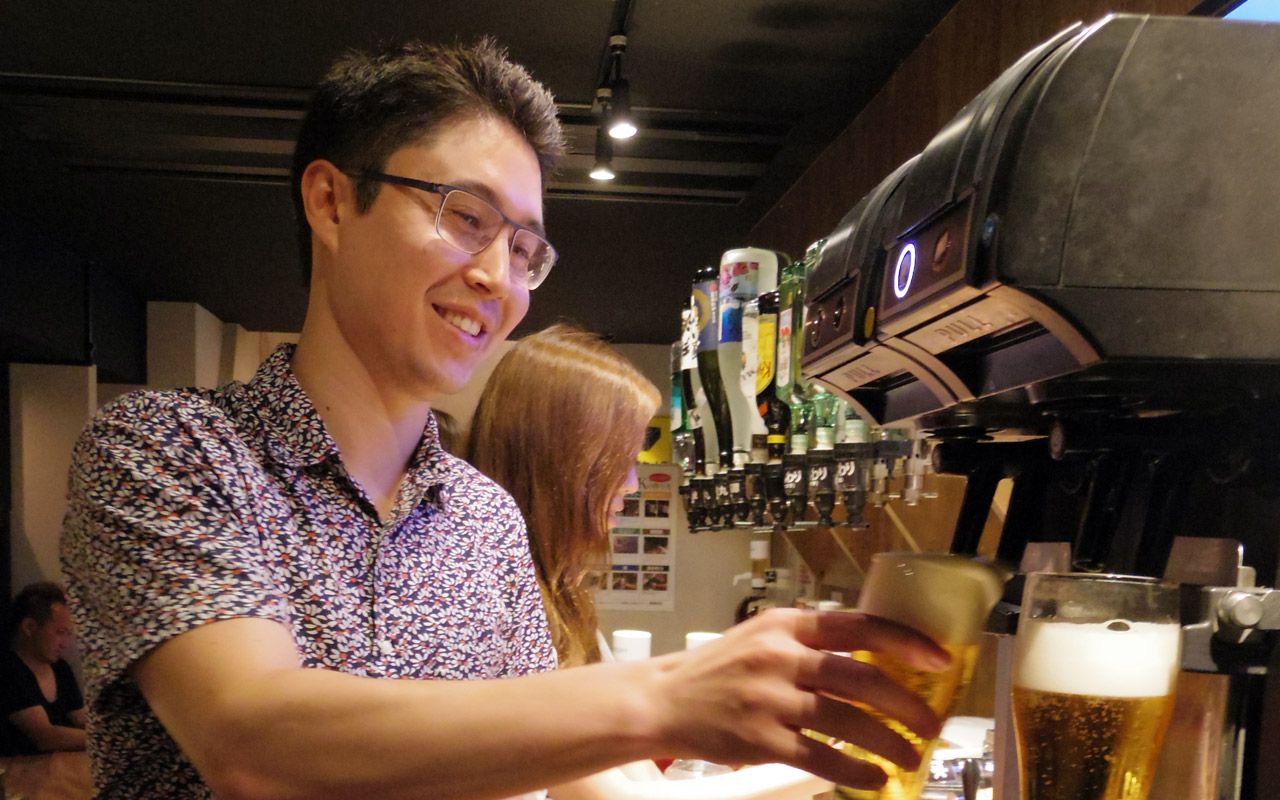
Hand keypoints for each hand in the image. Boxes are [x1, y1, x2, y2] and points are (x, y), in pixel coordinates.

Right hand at [642, 608, 949, 788]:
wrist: (664, 700)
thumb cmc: (719, 668)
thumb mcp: (762, 635)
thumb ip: (809, 640)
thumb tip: (874, 656)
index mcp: (786, 625)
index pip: (857, 626)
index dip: (905, 642)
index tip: (939, 660)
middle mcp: (779, 657)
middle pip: (860, 678)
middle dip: (906, 705)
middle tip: (931, 724)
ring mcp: (769, 699)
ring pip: (847, 722)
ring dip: (888, 743)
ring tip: (910, 756)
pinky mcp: (760, 739)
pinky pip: (821, 758)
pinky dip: (854, 771)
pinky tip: (874, 778)